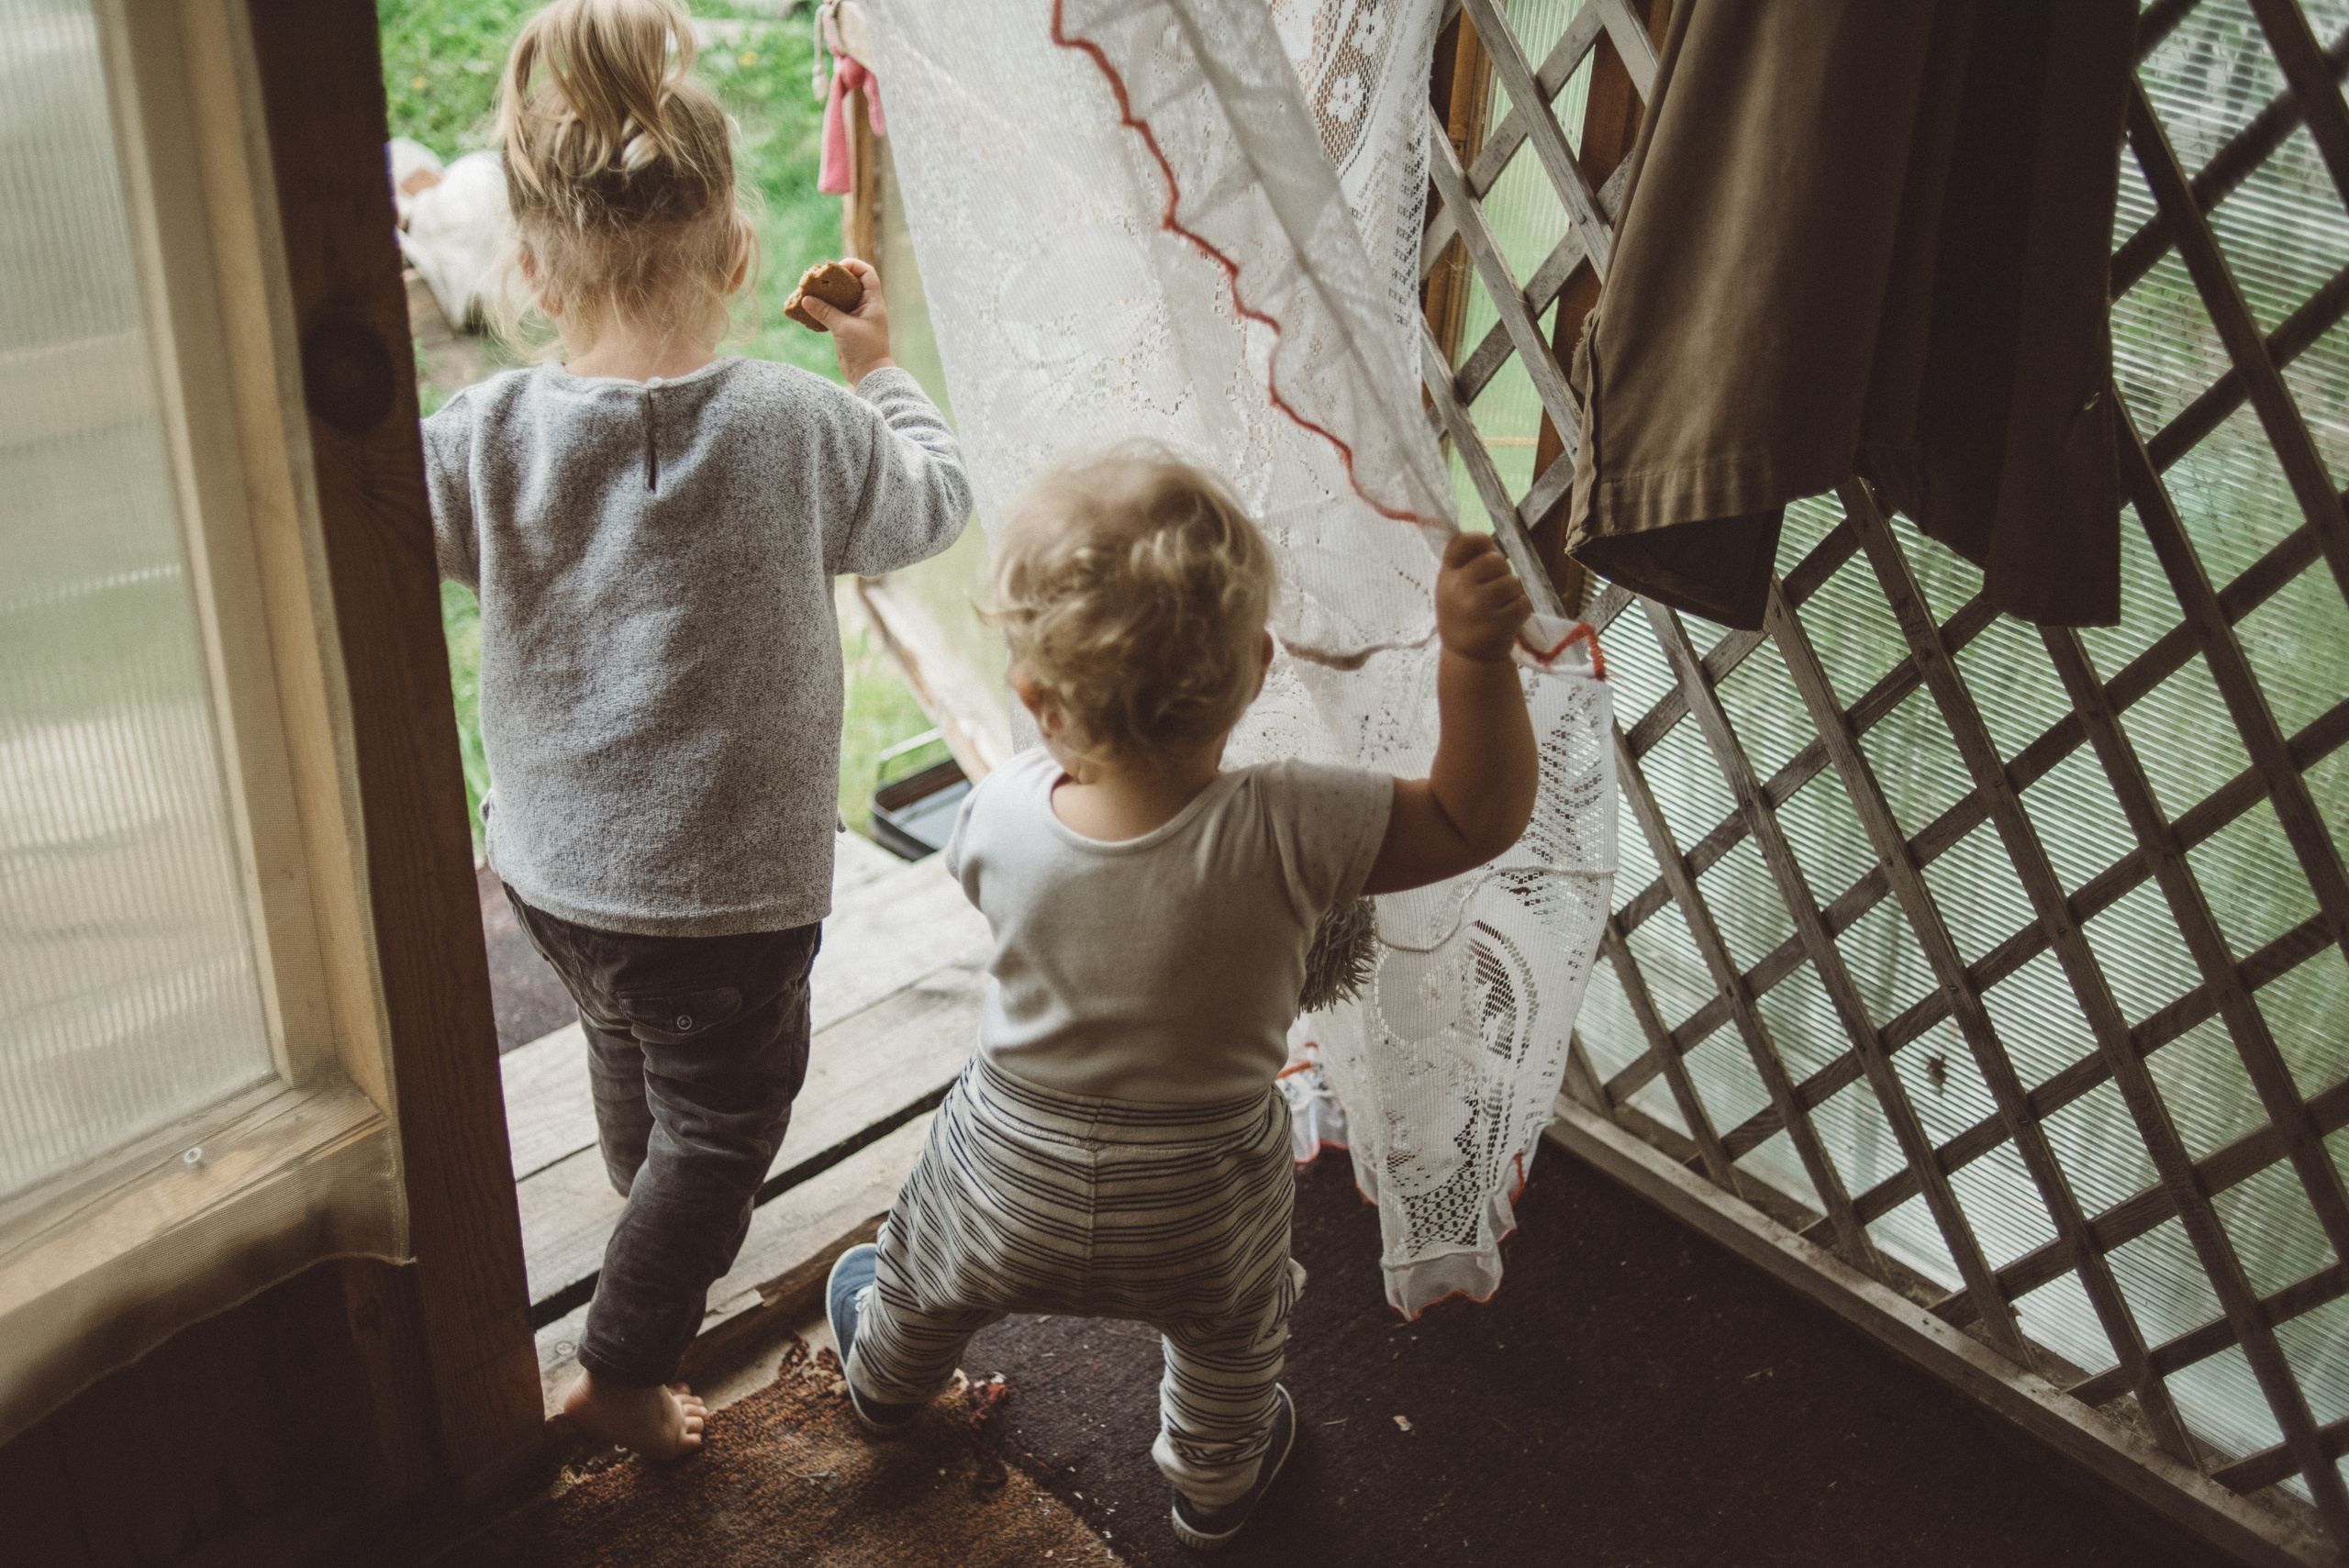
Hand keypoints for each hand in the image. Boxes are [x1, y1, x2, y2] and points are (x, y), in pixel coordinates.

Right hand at [799, 257, 895, 384]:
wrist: (868, 375)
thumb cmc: (863, 350)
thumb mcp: (843, 328)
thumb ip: (825, 312)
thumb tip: (805, 298)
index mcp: (873, 302)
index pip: (867, 273)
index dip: (852, 265)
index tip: (835, 268)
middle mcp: (866, 306)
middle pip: (850, 282)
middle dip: (833, 279)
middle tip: (817, 279)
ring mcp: (856, 316)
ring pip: (840, 297)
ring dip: (825, 294)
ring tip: (809, 291)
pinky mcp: (846, 327)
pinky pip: (833, 311)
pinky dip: (822, 308)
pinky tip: (809, 308)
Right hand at [1434, 532, 1532, 663]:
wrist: (1468, 660)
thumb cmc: (1463, 617)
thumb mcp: (1452, 589)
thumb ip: (1465, 564)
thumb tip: (1486, 539)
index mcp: (1447, 577)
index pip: (1461, 543)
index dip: (1479, 540)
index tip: (1486, 547)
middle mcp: (1459, 589)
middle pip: (1496, 560)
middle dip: (1502, 572)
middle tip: (1494, 590)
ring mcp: (1478, 607)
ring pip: (1513, 582)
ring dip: (1513, 594)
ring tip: (1500, 608)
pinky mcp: (1499, 623)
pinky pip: (1524, 602)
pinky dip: (1522, 609)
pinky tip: (1509, 619)